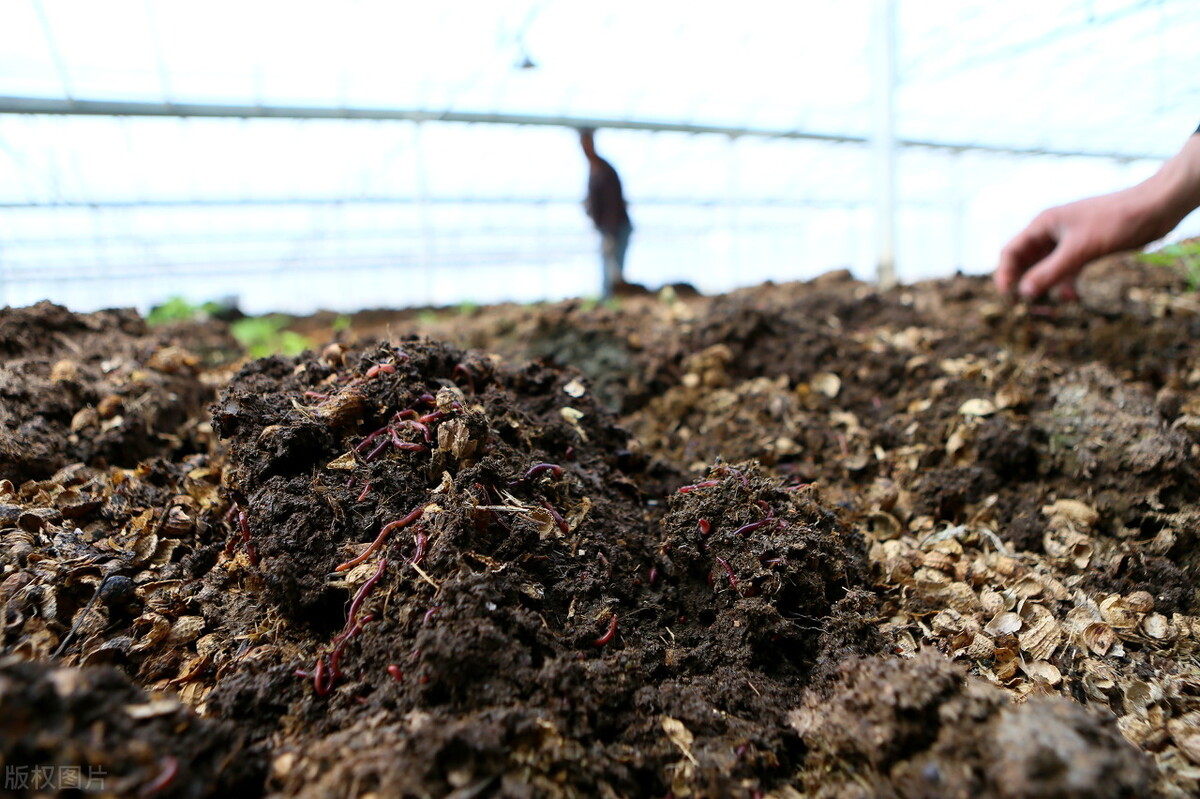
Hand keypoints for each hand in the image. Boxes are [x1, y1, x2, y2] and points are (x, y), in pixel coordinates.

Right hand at [995, 187, 1170, 300]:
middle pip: (1027, 261)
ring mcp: (1069, 240)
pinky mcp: (1086, 247)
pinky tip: (1073, 297)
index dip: (1005, 274)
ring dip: (1047, 286)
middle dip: (1025, 283)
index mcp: (1043, 225)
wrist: (1155, 208)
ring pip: (1047, 267)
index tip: (1007, 297)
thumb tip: (1023, 293)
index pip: (1012, 251)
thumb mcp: (1080, 249)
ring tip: (1049, 307)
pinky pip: (1067, 269)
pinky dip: (1067, 283)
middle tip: (1026, 307)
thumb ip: (1051, 272)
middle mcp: (1052, 232)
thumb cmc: (1116, 221)